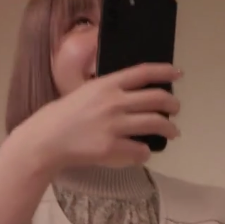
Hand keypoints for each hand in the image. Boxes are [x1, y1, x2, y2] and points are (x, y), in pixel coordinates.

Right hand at [14, 63, 182, 169]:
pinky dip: (146, 152)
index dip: (164, 71)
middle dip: (172, 104)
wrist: (46, 140)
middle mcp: (114, 102)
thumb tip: (129, 95)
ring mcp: (114, 125)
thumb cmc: (61, 116)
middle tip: (176, 109)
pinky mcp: (112, 147)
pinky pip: (141, 149)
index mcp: (107, 84)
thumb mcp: (83, 91)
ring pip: (155, 123)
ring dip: (169, 128)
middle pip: (156, 98)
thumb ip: (106, 91)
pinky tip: (144, 152)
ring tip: (173, 132)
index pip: (143, 73)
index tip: (178, 73)